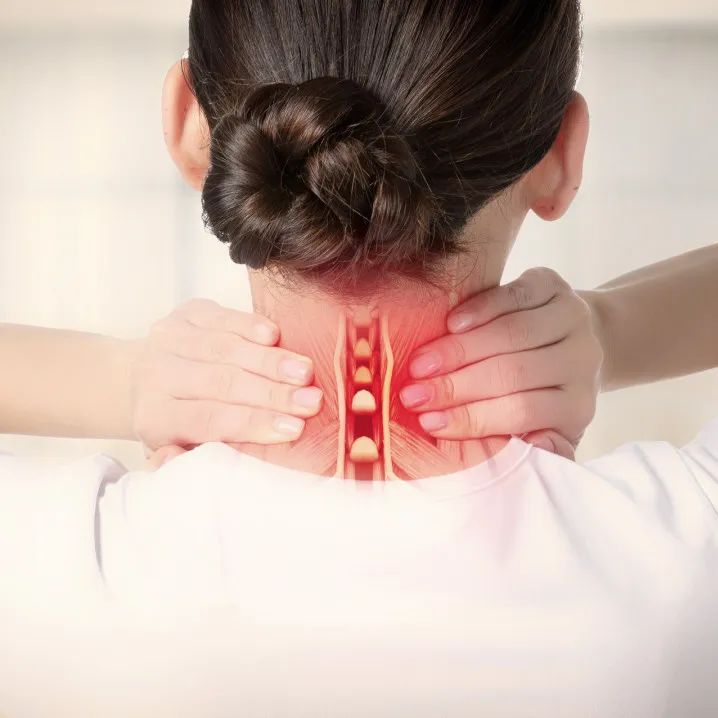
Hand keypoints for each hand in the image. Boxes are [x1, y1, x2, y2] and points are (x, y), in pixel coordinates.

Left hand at [130, 299, 323, 467]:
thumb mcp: (174, 450)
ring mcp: (169, 339)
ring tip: (306, 372)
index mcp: (156, 417)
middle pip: (221, 383)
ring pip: (225, 349)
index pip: (208, 419)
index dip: (253, 423)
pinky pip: (222, 318)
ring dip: (270, 361)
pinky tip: (276, 336)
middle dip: (273, 394)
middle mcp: (156, 375)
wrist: (141, 376)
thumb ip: (185, 460)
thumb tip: (195, 461)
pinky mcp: (185, 313)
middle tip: (312, 401)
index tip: (294, 428)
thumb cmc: (174, 421)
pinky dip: (250, 325)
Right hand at [399, 268, 603, 458]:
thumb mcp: (548, 429)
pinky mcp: (554, 285)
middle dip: (455, 386)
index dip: (473, 418)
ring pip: (511, 334)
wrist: (577, 337)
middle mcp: (581, 360)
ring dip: (459, 350)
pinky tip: (450, 323)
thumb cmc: (545, 392)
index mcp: (576, 405)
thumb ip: (538, 449)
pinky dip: (480, 310)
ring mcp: (571, 318)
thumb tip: (530, 449)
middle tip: (412, 394)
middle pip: (513, 373)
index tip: (428, 423)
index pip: (521, 412)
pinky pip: (514, 296)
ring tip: (419, 364)